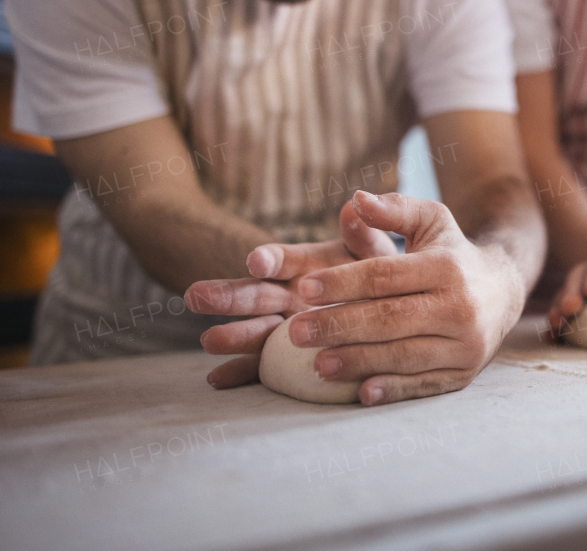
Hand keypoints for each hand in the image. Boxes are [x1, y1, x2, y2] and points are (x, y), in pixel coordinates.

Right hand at [183, 199, 395, 388]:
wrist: (390, 307)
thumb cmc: (381, 272)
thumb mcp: (376, 251)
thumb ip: (367, 234)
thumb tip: (356, 206)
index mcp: (308, 265)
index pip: (285, 260)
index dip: (270, 259)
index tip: (256, 261)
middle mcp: (290, 295)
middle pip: (257, 295)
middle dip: (229, 297)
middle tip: (196, 296)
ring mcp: (286, 327)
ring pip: (256, 332)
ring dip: (232, 336)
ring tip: (208, 341)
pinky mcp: (287, 358)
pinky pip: (262, 367)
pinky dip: (240, 372)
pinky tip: (217, 379)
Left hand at [280, 190, 527, 405]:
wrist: (504, 291)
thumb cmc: (453, 252)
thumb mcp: (431, 220)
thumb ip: (394, 208)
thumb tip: (355, 200)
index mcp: (447, 267)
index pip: (385, 276)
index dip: (342, 283)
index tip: (304, 289)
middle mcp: (461, 307)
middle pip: (390, 319)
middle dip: (339, 326)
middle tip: (295, 332)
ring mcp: (465, 344)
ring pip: (404, 355)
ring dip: (357, 362)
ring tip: (316, 364)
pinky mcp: (465, 373)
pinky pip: (424, 384)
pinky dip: (393, 390)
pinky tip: (361, 392)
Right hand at [548, 212, 586, 336]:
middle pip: (578, 277)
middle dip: (572, 293)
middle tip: (570, 309)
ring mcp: (581, 286)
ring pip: (565, 294)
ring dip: (558, 308)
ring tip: (555, 325)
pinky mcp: (577, 304)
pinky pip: (562, 312)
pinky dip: (556, 325)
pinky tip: (551, 338)